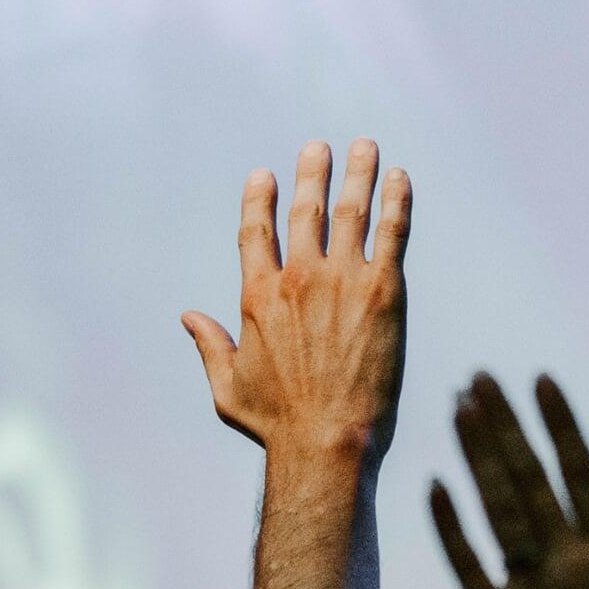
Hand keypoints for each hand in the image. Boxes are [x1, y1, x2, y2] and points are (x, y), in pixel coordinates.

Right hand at [183, 139, 411, 460]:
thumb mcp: (227, 386)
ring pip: (352, 210)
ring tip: (364, 148)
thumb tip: (189, 318)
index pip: (256, 231)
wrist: (326, 441)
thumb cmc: (274, 423)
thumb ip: (209, 345)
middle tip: (319, 148)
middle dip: (312, 172)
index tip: (264, 175)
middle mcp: (298, 279)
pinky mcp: (383, 291)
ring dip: (358, 173)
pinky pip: (393, 231)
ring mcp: (343, 280)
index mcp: (257, 298)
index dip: (260, 198)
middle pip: (306, 209)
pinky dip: (396, 199)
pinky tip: (399, 178)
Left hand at [433, 374, 588, 588]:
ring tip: (455, 412)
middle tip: (475, 379)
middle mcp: (571, 560)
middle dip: (501, 424)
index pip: (579, 468)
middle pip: (528, 476)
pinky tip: (432, 486)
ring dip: (474, 457)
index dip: (554, 422)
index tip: (532, 380)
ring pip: (496, 507)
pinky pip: (466, 564)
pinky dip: (449, 524)